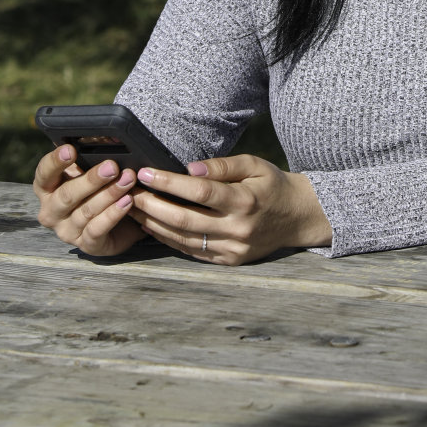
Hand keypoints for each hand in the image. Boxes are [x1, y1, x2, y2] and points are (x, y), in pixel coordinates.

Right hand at [33, 145, 143, 257]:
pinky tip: (127, 202)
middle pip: (66, 195)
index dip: (55, 162)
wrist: (120, 223)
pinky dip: (113, 214)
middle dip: (91, 179)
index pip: (43, 173)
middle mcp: (51, 211)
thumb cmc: (100, 190)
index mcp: (47, 188)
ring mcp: (66, 231)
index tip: (69, 150)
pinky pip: (97, 229)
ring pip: (85, 212)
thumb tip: (107, 135)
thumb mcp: (93, 170)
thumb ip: (93, 154)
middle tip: (112, 166)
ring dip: (108, 194)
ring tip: (127, 180)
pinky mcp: (86, 245)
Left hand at [131, 155, 331, 264]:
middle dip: (151, 205)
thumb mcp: (254, 164)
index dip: (168, 182)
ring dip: (153, 224)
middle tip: (129, 192)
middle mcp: (237, 229)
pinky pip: (191, 251)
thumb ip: (223, 166)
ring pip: (183, 239)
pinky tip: (152, 225)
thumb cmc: (272, 185)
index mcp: (245, 201)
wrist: (297, 218)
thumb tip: (189, 169)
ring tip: (133, 208)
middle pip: (184, 219)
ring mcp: (232, 250)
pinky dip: (168, 238)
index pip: (199, 192)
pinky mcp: (227, 261)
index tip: (145, 172)